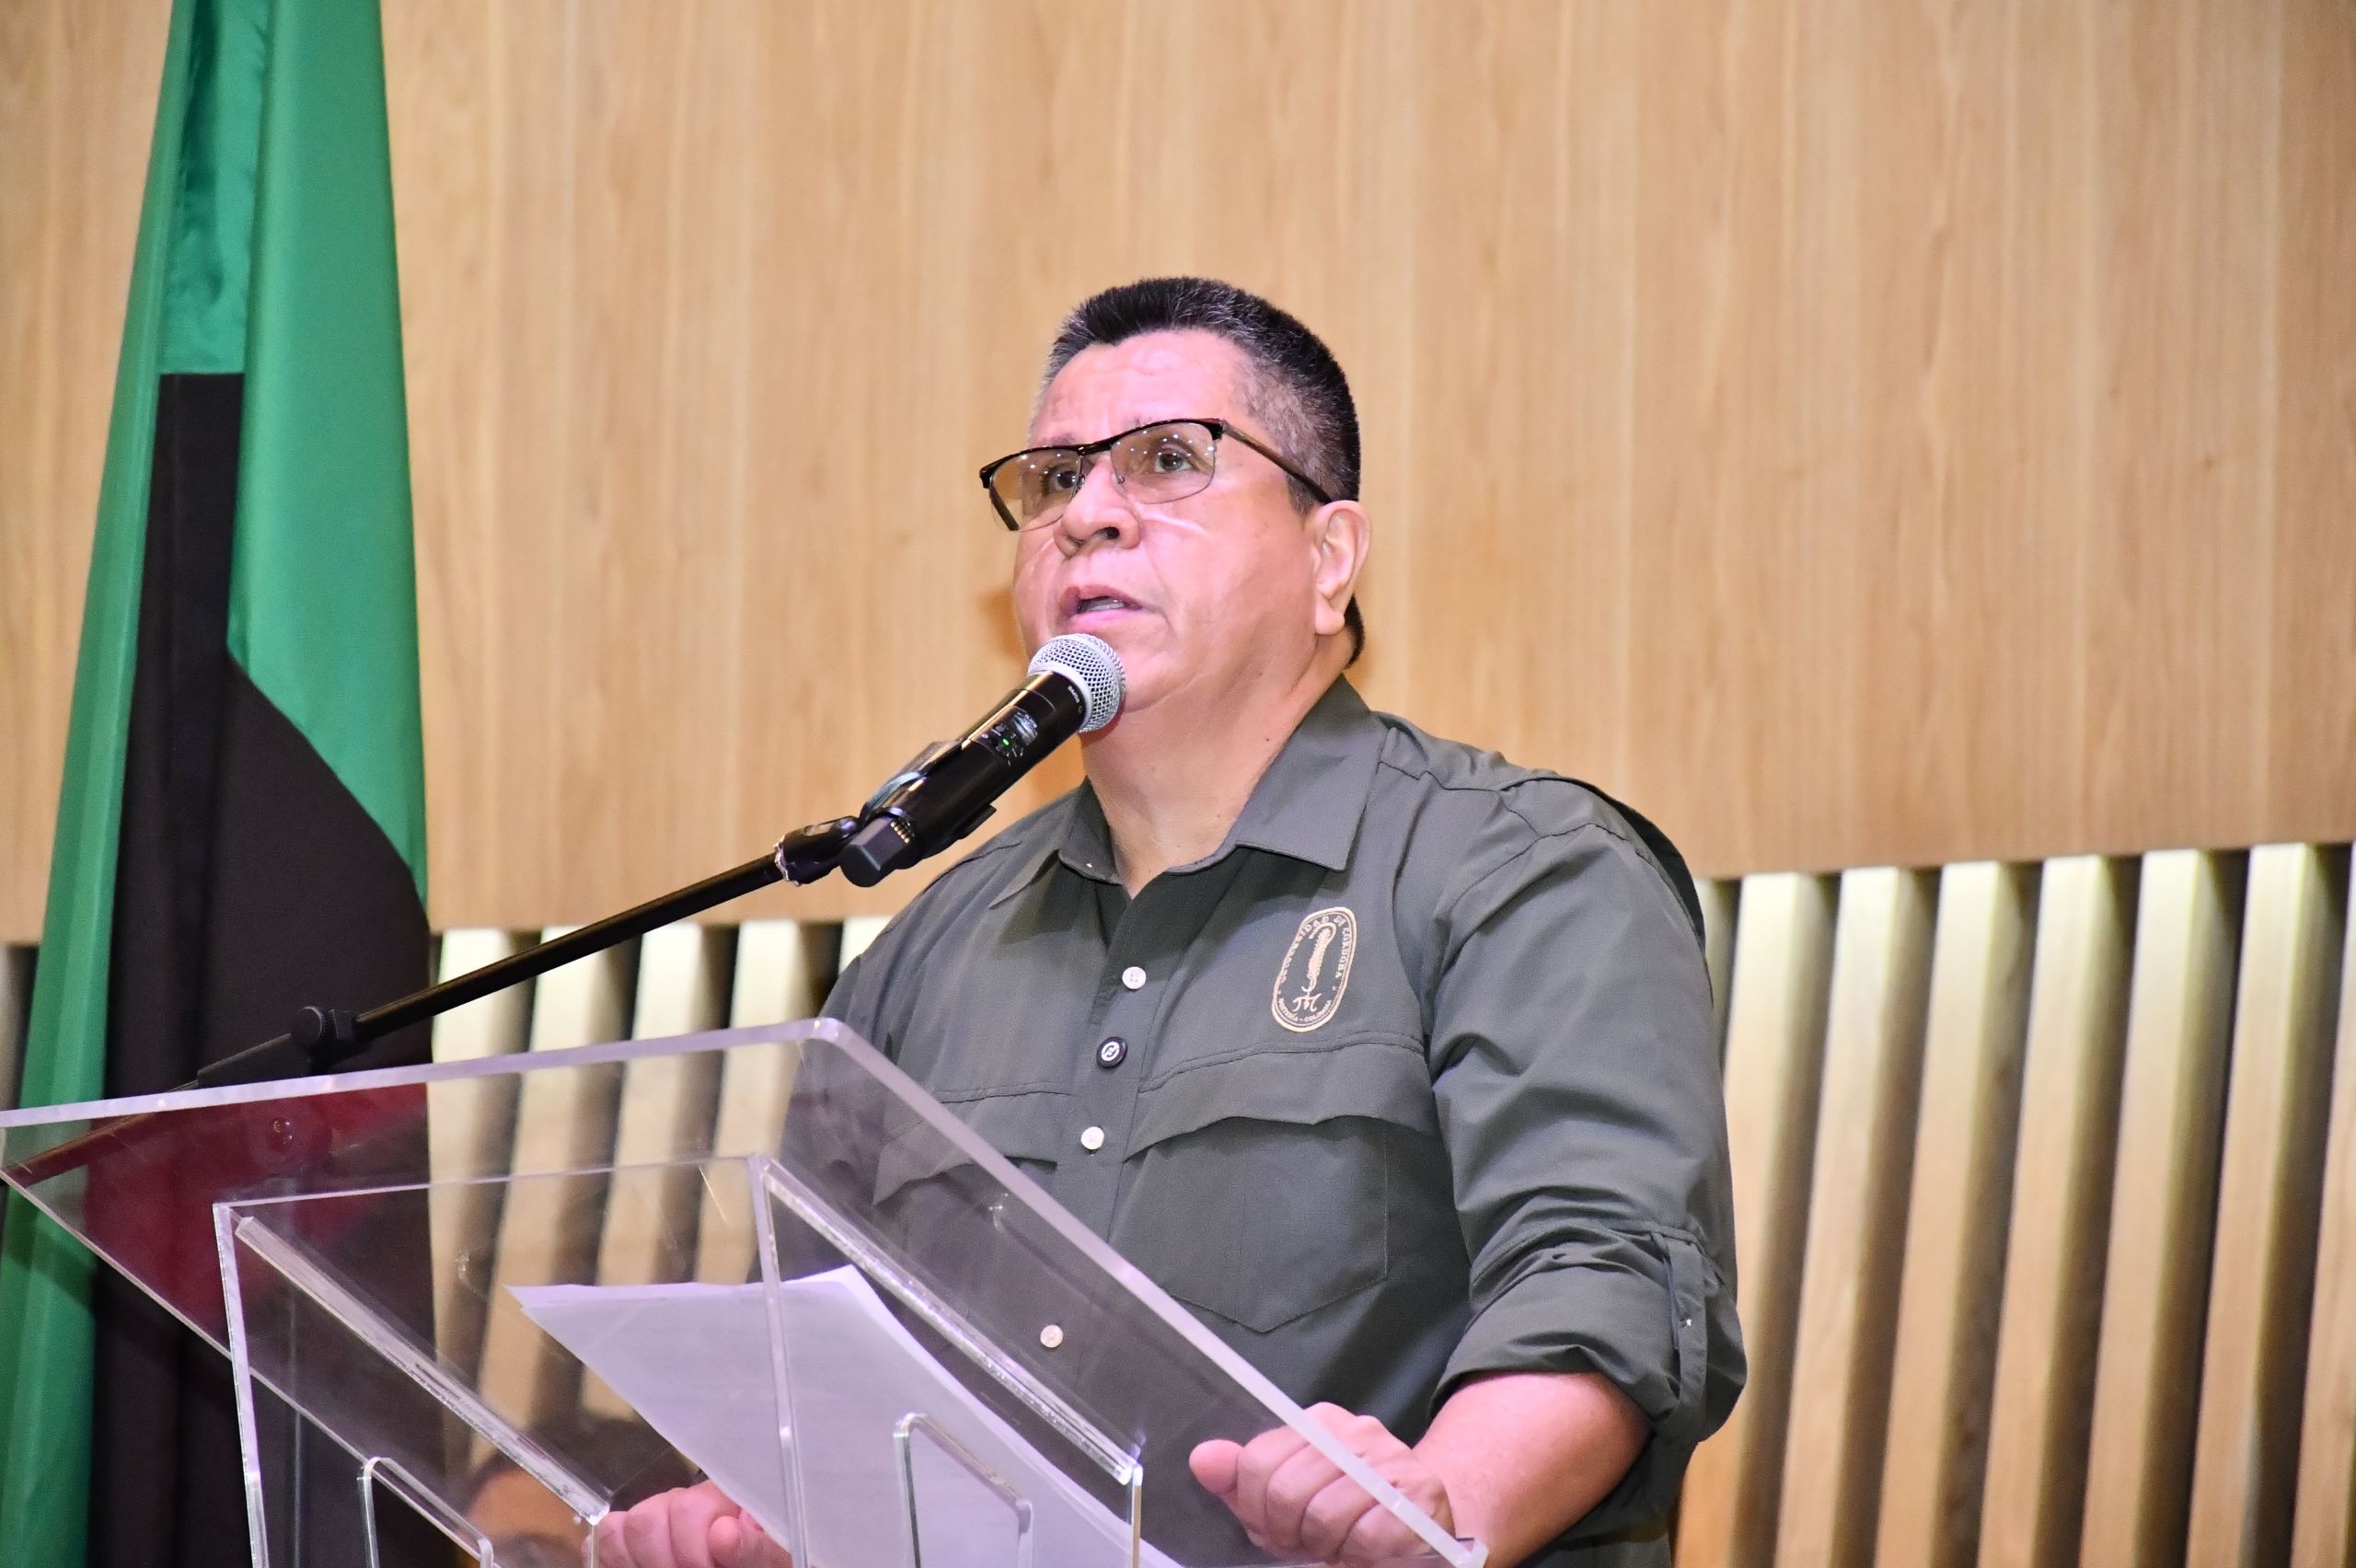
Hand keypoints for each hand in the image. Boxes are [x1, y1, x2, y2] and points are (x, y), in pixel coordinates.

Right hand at [590, 1480, 793, 1567]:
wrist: (744, 1559)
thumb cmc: (763, 1560)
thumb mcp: (769, 1557)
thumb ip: (754, 1548)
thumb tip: (723, 1534)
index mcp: (722, 1496)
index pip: (688, 1509)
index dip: (693, 1551)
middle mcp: (683, 1498)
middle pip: (647, 1518)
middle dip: (665, 1560)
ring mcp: (655, 1515)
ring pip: (623, 1528)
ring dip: (643, 1561)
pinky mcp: (631, 1538)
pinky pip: (608, 1536)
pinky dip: (619, 1559)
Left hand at [1190, 1403, 1454, 1566]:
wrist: (1419, 1525)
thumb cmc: (1343, 1515)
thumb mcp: (1284, 1501)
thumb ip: (1242, 1482)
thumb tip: (1203, 1459)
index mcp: (1317, 1424)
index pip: (1258, 1463)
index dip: (1258, 1509)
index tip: (1276, 1526)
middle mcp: (1354, 1431)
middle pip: (1287, 1490)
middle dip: (1291, 1531)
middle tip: (1309, 1540)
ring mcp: (1390, 1458)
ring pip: (1326, 1514)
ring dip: (1327, 1545)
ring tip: (1339, 1543)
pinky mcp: (1419, 1493)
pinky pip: (1367, 1533)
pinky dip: (1359, 1552)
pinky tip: (1365, 1547)